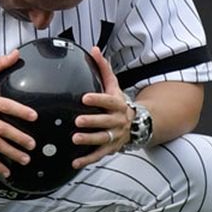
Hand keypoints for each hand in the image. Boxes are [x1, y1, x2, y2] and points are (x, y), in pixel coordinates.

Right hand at [0, 49, 36, 178]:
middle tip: (32, 145)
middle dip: (17, 138)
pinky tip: (7, 172)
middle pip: (1, 129)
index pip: (4, 106)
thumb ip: (0, 63)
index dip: (19, 111)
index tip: (34, 117)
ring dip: (10, 153)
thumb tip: (17, 53)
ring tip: (25, 159)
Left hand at [71, 46, 133, 168]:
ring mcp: (114, 136)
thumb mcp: (114, 86)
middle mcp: (118, 121)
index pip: (108, 101)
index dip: (97, 100)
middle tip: (78, 121)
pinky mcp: (110, 148)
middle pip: (105, 122)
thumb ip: (103, 69)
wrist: (136, 124)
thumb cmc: (118, 103)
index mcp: (118, 104)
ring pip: (102, 139)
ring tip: (75, 139)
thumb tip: (94, 49)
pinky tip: (74, 162)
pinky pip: (98, 155)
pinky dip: (87, 160)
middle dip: (92, 122)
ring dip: (89, 140)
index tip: (84, 98)